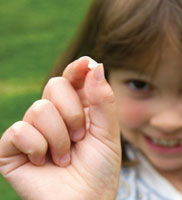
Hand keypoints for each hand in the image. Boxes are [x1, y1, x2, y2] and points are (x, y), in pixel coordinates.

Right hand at [0, 57, 120, 199]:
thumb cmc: (99, 170)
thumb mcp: (108, 133)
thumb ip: (102, 100)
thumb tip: (95, 64)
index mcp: (77, 109)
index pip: (72, 79)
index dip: (77, 70)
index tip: (85, 64)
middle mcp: (54, 115)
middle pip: (55, 86)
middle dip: (72, 115)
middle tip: (80, 139)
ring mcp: (32, 130)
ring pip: (39, 109)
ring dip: (59, 138)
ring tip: (65, 157)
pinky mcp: (13, 148)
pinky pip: (19, 130)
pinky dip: (38, 148)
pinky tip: (45, 163)